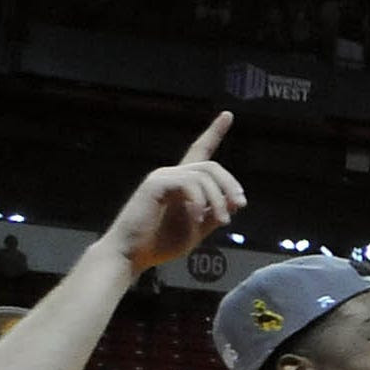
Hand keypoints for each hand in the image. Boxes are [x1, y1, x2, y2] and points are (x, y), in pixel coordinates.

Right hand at [103, 113, 245, 272]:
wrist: (131, 255)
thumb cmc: (160, 243)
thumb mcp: (196, 229)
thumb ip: (214, 214)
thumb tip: (235, 201)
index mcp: (181, 183)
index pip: (200, 151)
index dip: (214, 132)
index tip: (228, 115)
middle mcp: (171, 174)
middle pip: (212, 166)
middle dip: (231, 185)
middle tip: (239, 206)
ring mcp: (162, 177)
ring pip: (204, 175)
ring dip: (219, 199)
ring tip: (223, 221)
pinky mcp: (155, 185)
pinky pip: (189, 184)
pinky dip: (200, 202)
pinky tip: (198, 218)